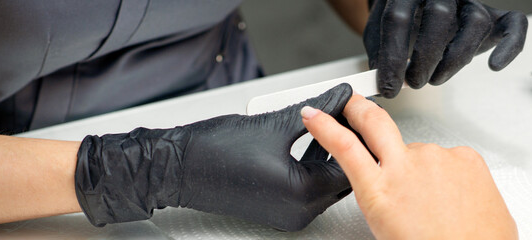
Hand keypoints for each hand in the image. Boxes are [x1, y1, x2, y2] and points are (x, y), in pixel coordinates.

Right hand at [75, 84, 353, 230]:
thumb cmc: (214, 152)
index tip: (354, 112)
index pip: (348, 165)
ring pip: (322, 182)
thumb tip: (337, 99)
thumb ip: (315, 110)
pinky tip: (305, 141)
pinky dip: (309, 165)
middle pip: (338, 176)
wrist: (177, 167)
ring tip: (324, 123)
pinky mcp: (276, 208)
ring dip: (326, 154)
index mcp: (302, 195)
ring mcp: (286, 213)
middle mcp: (298, 211)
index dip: (354, 134)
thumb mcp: (274, 124)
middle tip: (342, 114)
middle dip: (343, 144)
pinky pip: (306, 187)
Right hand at [302, 94, 516, 238]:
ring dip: (420, 168)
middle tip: (351, 103)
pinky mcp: (465, 156)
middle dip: (358, 107)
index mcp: (380, 190)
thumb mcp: (387, 224)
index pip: (343, 146)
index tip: (314, 114)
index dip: (324, 125)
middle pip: (374, 121)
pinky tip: (453, 195)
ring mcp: (437, 157)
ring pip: (419, 151)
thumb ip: (382, 194)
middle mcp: (407, 166)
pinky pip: (448, 158)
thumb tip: (388, 180)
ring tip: (435, 201)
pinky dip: (447, 173)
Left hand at [364, 0, 527, 96]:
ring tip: (436, 79)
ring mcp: (470, 2)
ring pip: (474, 23)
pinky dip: (510, 46)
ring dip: (455, 58)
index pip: (398, 19)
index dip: (392, 57)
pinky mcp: (494, 16)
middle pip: (439, 16)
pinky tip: (494, 65)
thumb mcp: (381, 33)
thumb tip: (380, 83)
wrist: (420, 4)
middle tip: (414, 82)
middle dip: (425, 57)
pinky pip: (514, 24)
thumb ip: (379, 55)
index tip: (388, 87)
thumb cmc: (401, 19)